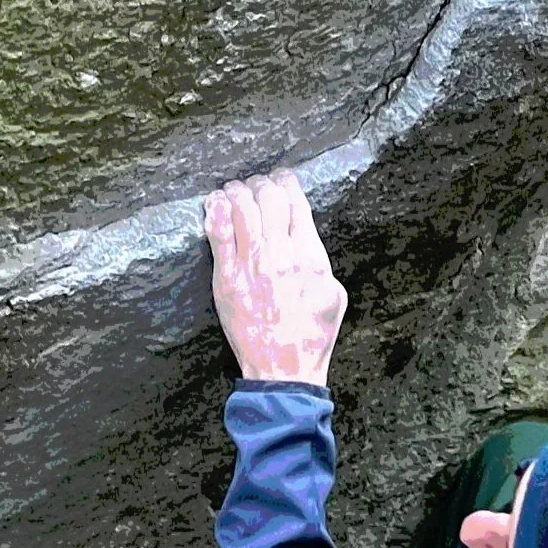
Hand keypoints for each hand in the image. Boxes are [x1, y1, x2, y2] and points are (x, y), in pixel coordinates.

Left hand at [205, 170, 346, 385]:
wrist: (284, 369)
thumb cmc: (312, 334)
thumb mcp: (333, 292)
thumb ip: (319, 259)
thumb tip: (304, 237)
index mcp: (310, 255)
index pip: (295, 201)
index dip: (285, 181)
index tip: (280, 178)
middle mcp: (281, 254)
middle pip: (267, 196)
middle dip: (260, 183)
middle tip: (254, 185)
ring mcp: (251, 264)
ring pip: (240, 207)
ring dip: (236, 191)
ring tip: (233, 191)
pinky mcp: (226, 278)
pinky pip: (218, 233)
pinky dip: (216, 211)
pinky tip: (215, 203)